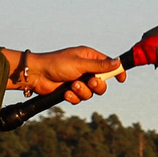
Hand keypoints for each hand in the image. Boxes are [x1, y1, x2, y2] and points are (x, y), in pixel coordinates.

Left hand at [9, 45, 124, 105]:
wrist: (36, 75)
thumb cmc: (56, 64)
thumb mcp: (80, 63)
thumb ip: (100, 65)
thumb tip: (118, 62)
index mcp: (89, 57)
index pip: (109, 64)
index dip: (116, 71)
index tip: (121, 79)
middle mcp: (86, 69)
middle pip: (102, 82)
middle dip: (97, 85)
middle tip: (90, 81)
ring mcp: (78, 81)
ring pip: (91, 93)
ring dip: (82, 91)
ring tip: (71, 86)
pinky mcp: (71, 91)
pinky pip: (80, 99)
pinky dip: (73, 97)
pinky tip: (65, 93)